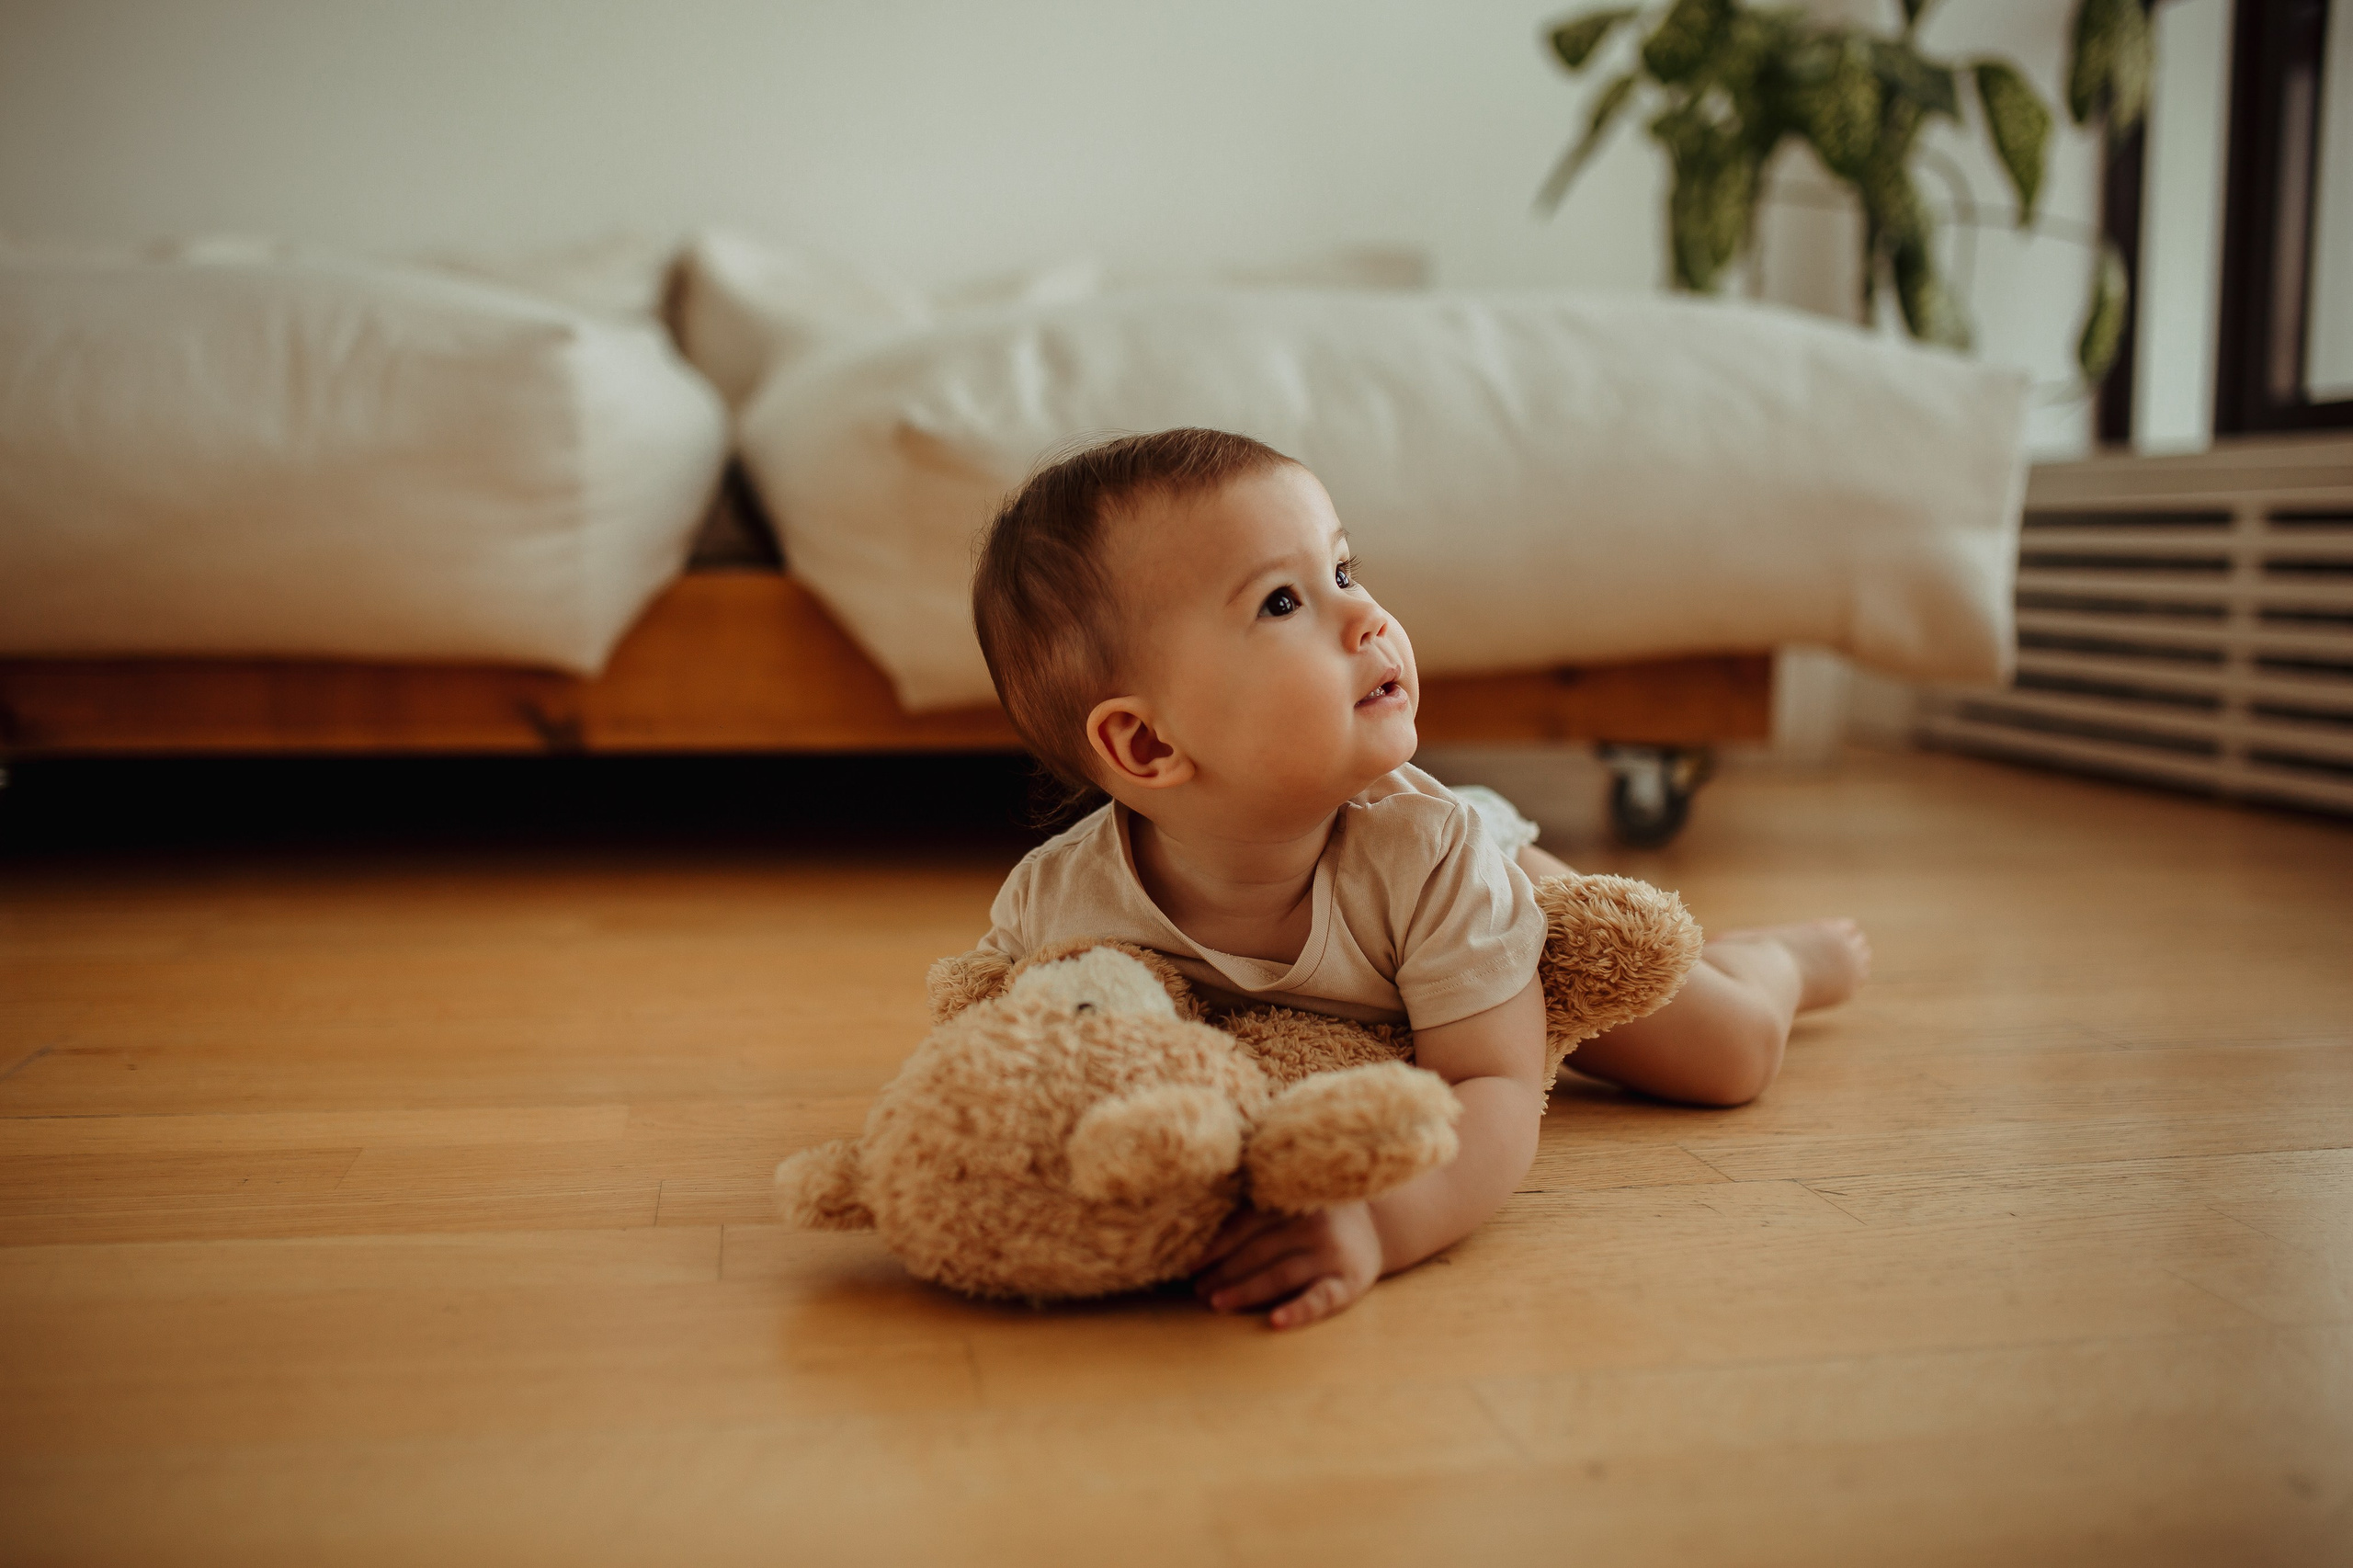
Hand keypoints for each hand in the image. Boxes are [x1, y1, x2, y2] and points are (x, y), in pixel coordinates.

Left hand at [1191, 1201, 1382, 1329]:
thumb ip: (1257, 1211)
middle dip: (1223, 1273)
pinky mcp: (1350, 1283)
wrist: (1377, 1227)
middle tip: (1197, 1290)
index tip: (1190, 1265)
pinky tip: (1275, 1322)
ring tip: (1217, 1303)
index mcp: (1293, 1201)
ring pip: (1281, 1275)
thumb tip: (1197, 1232)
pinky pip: (1321, 1298)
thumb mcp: (1293, 1203)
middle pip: (1258, 1251)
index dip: (1216, 1246)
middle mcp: (1313, 1225)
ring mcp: (1332, 1254)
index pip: (1246, 1224)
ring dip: (1245, 1291)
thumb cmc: (1316, 1218)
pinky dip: (1298, 1310)